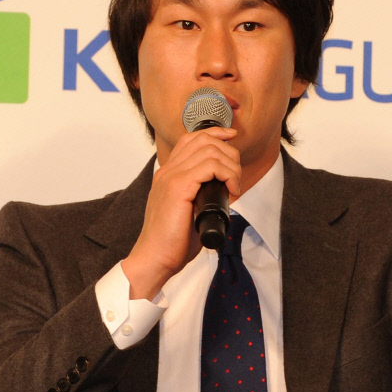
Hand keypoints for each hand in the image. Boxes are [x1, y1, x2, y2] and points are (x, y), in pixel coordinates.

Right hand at [122, 127, 240, 299]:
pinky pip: (210, 166)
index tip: (231, 138)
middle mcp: (167, 171)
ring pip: (210, 150)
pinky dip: (227, 174)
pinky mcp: (178, 188)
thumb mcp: (187, 212)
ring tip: (235, 185)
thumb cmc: (171, 242)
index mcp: (167, 175)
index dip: (214, 133)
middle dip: (229, 152)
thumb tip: (223, 193)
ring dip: (231, 165)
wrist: (154, 259)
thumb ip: (199, 197)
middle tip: (236, 176)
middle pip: (203, 139)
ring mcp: (171, 177)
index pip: (191, 139)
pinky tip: (231, 190)